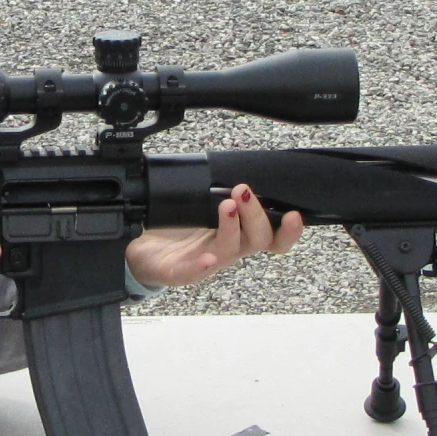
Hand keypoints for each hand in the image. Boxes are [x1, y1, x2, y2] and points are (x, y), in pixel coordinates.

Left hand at [126, 184, 302, 288]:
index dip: (288, 231)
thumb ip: (222, 189)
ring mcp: (205, 262)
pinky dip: (200, 266)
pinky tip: (206, 258)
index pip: (272, 236)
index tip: (294, 214)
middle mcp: (228, 249)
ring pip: (229, 251)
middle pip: (257, 240)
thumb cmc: (177, 227)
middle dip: (256, 215)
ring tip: (226, 205)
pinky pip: (192, 272)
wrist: (142, 248)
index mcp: (239, 234)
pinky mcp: (179, 271)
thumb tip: (240, 163)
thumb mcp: (203, 204)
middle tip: (245, 191)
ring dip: (231, 228)